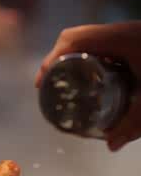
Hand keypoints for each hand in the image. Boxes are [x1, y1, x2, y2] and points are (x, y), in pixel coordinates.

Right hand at [35, 22, 140, 150]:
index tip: (44, 80)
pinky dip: (91, 53)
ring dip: (75, 54)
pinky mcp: (136, 38)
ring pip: (91, 37)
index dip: (51, 57)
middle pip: (76, 35)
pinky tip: (93, 74)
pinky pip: (104, 41)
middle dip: (58, 57)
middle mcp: (124, 30)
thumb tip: (110, 146)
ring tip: (67, 79)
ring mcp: (131, 31)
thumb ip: (134, 124)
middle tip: (51, 82)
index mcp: (122, 38)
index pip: (73, 39)